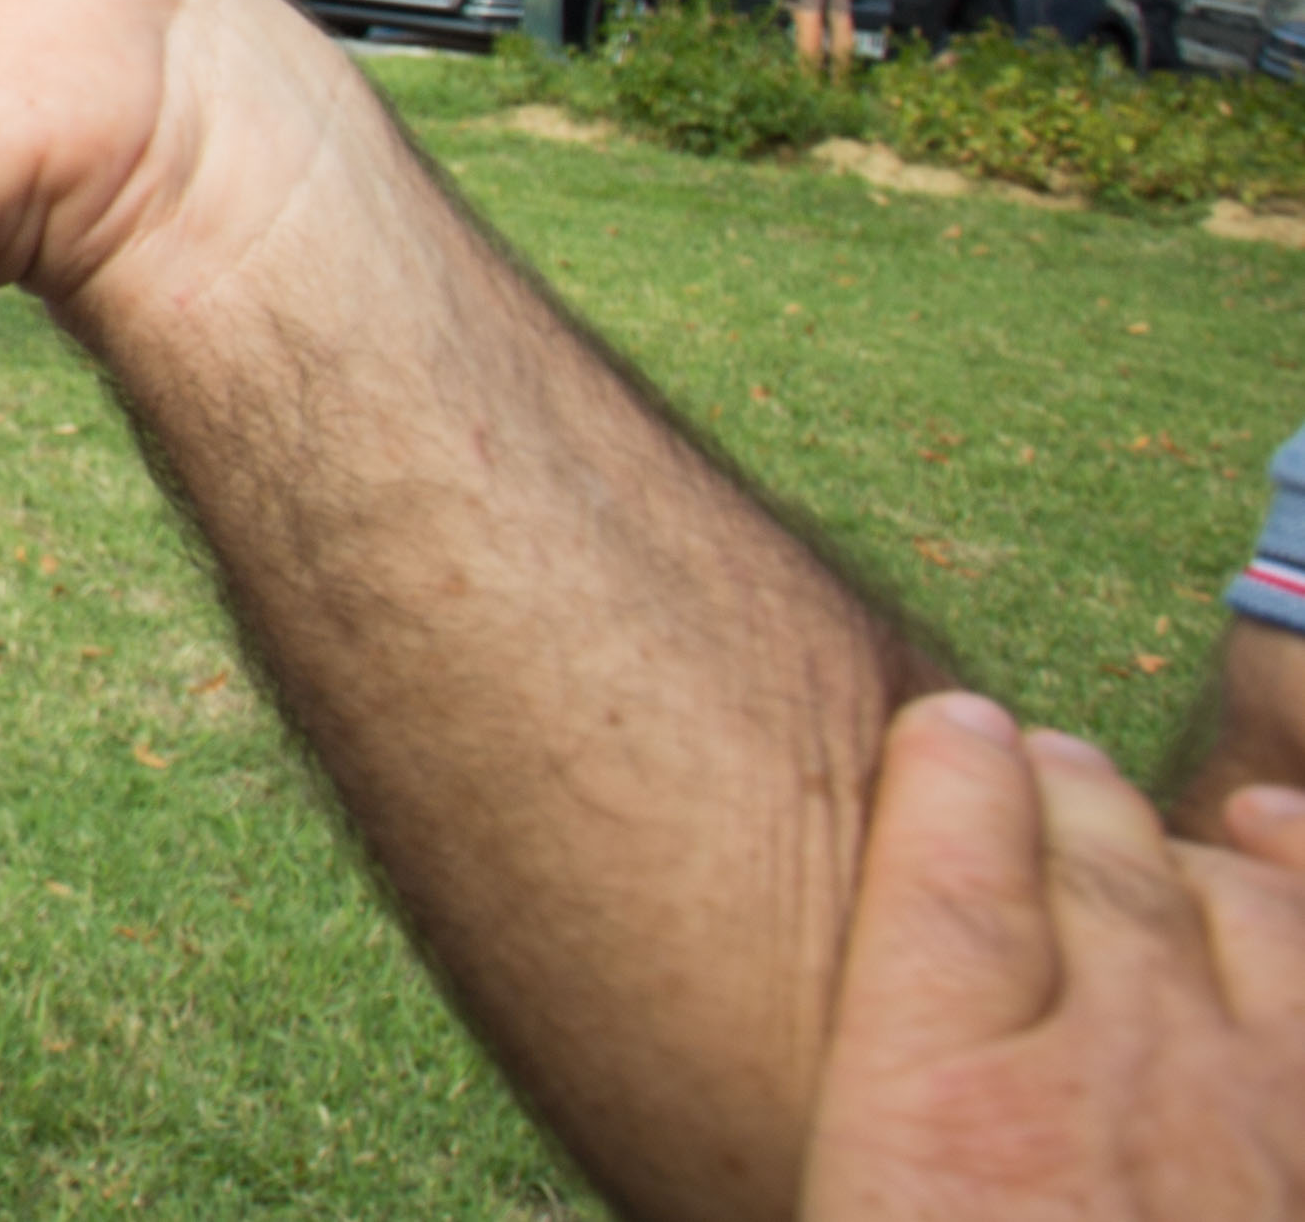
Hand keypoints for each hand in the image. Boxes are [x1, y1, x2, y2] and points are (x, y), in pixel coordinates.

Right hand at [802, 692, 1304, 1216]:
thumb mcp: (868, 1202)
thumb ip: (883, 1102)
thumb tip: (664, 1116)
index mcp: (954, 1123)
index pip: (951, 877)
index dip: (952, 774)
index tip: (944, 729)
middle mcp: (1121, 1088)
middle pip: (1094, 870)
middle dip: (1053, 788)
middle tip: (1013, 752)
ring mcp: (1264, 1119)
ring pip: (1227, 908)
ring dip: (1160, 837)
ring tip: (1106, 802)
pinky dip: (1295, 873)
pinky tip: (1264, 829)